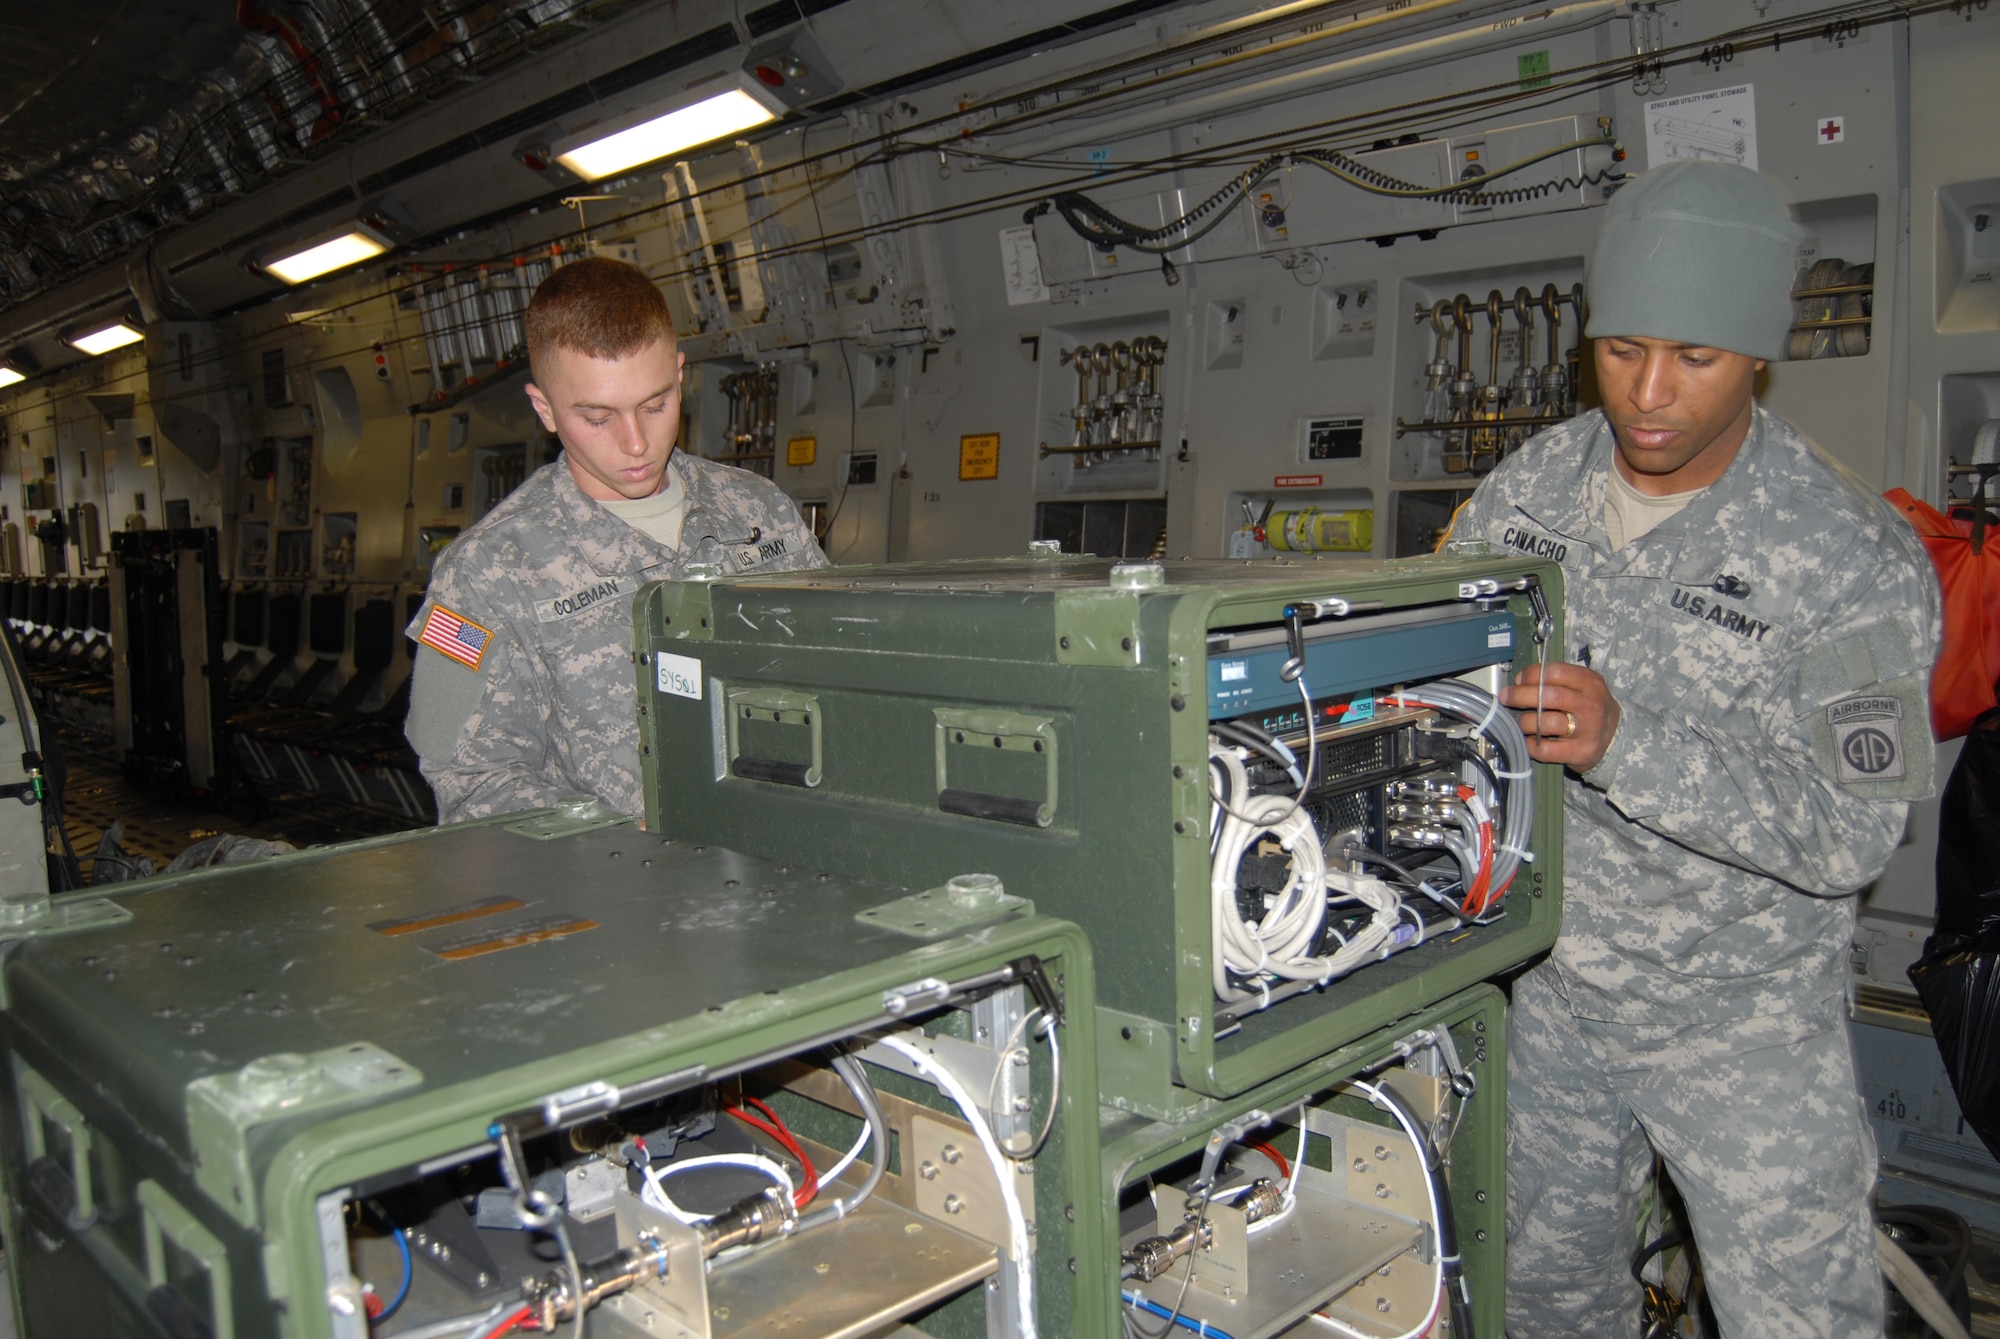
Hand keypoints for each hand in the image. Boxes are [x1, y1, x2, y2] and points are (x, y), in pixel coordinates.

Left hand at [1500, 661, 1620, 772]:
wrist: (1617, 738)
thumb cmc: (1590, 708)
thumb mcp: (1582, 686)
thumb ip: (1555, 680)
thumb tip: (1521, 681)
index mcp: (1589, 683)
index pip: (1555, 672)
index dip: (1531, 674)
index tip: (1520, 680)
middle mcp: (1590, 704)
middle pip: (1548, 696)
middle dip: (1520, 696)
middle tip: (1507, 698)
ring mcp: (1586, 730)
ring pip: (1545, 722)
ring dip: (1525, 722)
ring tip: (1521, 723)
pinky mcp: (1580, 752)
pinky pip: (1546, 749)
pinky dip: (1530, 745)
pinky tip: (1529, 741)